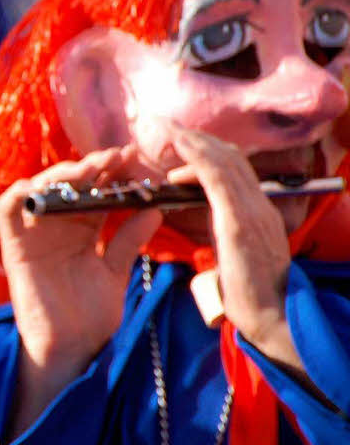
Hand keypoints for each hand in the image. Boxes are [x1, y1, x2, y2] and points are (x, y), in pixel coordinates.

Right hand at [0, 146, 162, 436]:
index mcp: (85, 228)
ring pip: (41, 186)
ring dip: (63, 174)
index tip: (137, 161)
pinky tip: (43, 186)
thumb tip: (154, 209)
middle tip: (119, 157)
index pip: (97, 189)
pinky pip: (8, 207)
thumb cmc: (90, 316)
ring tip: (90, 169)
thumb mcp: (116, 272)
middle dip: (94, 166)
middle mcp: (59, 224)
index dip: (114, 173)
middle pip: (71, 183)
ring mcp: (35, 231)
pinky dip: (21, 192)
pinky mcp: (14, 243)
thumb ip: (129, 240)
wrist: (69, 348)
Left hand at [166, 127, 291, 355]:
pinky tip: (180, 150)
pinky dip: (198, 159)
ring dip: (195, 142)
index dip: (210, 151)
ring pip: (224, 162)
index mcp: (259, 211)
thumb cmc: (252, 294)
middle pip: (231, 158)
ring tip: (170, 131)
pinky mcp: (240, 222)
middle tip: (171, 127)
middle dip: (200, 139)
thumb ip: (229, 230)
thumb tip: (214, 219)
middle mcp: (259, 204)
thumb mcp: (238, 252)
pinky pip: (218, 180)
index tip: (184, 143)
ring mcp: (252, 211)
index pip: (236, 169)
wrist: (273, 317)